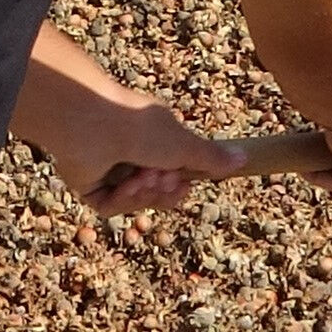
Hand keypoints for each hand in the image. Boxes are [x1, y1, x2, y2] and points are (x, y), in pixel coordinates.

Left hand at [43, 98, 246, 218]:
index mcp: (153, 138)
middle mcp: (131, 152)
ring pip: (136, 201)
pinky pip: (111, 206)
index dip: (181, 184)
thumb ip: (211, 158)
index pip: (174, 171)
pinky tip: (125, 185)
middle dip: (163, 190)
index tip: (185, 182)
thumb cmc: (140, 126)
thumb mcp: (184, 144)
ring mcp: (108, 168)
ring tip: (143, 177)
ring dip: (144, 194)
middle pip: (157, 190)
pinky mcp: (88, 184)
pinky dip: (122, 200)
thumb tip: (243, 158)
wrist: (94, 124)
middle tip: (164, 178)